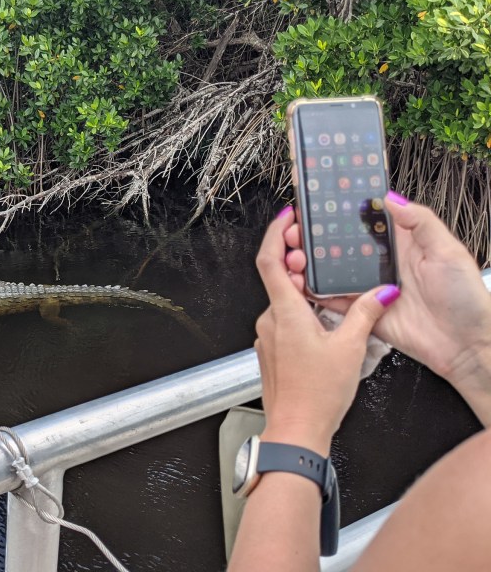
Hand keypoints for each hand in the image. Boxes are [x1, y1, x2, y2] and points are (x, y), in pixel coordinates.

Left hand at [256, 207, 398, 453]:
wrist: (295, 430)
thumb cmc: (316, 395)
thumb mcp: (350, 348)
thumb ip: (365, 313)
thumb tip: (381, 293)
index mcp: (284, 312)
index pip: (269, 260)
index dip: (276, 233)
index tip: (288, 217)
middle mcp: (269, 320)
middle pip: (278, 278)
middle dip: (296, 260)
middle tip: (315, 251)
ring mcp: (267, 336)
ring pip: (282, 301)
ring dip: (301, 289)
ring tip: (327, 288)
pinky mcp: (271, 350)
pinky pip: (283, 320)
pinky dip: (300, 311)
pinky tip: (322, 320)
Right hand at [284, 194, 490, 422]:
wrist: (464, 346)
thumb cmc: (465, 299)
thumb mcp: (449, 252)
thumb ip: (421, 223)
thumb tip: (390, 198)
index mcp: (402, 245)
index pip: (367, 222)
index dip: (345, 212)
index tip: (322, 202)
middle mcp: (382, 265)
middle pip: (342, 246)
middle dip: (318, 238)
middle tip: (298, 232)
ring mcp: (370, 289)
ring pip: (333, 272)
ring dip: (313, 264)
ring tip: (296, 257)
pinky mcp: (363, 313)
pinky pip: (334, 301)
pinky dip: (316, 294)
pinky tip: (301, 284)